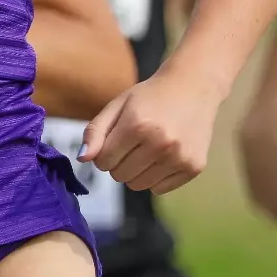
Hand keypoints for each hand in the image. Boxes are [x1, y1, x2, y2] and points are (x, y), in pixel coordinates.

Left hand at [81, 62, 221, 194]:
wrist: (193, 87)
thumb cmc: (150, 96)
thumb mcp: (118, 105)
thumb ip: (95, 131)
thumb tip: (82, 158)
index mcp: (136, 124)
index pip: (103, 161)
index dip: (104, 152)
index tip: (115, 140)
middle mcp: (160, 143)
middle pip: (119, 175)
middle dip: (119, 162)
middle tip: (132, 143)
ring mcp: (179, 157)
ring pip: (138, 186)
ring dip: (136, 172)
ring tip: (146, 149)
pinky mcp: (194, 167)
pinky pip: (159, 189)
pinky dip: (155, 177)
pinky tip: (163, 156)